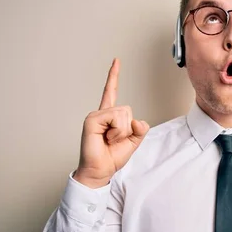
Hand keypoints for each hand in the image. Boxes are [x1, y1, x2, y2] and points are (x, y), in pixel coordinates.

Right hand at [74, 58, 149, 187]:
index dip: (113, 76)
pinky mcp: (92, 119)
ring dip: (122, 132)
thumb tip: (137, 121)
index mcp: (110, 116)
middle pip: (127, 109)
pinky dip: (116, 132)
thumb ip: (140, 129)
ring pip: (123, 114)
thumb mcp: (133, 141)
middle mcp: (102, 112)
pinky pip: (115, 118)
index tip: (116, 61)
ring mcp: (96, 115)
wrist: (101, 170)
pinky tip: (106, 139)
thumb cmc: (113, 156)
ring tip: (110, 140)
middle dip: (128, 128)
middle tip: (115, 140)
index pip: (112, 92)